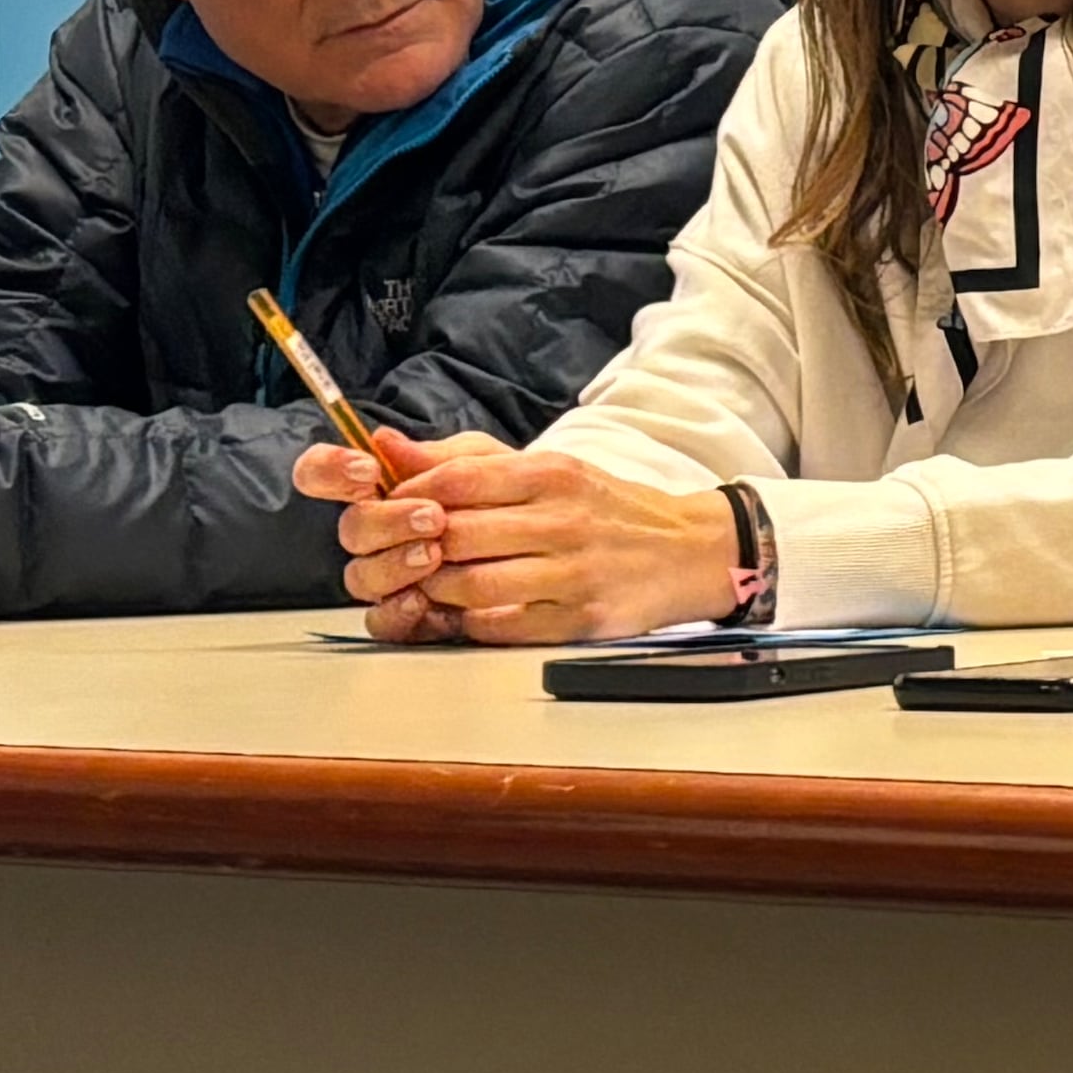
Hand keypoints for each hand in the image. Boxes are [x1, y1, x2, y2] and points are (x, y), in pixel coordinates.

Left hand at [297, 427, 736, 644]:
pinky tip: (468, 612)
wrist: (687, 551)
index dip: (408, 498)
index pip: (456, 480)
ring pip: (471, 585)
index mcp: (549, 473)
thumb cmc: (603, 509)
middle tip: (402, 555)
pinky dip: (470, 623)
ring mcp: (572, 573)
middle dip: (414, 548)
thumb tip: (385, 446)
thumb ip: (463, 459)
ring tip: (431, 584)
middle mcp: (562, 519)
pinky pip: (500, 626)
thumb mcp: (544, 469)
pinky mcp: (580, 619)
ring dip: (436, 589)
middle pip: (455, 534)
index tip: (392, 510)